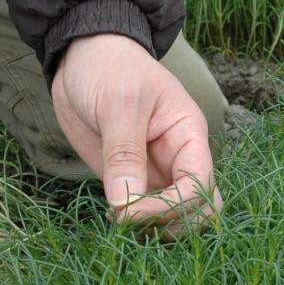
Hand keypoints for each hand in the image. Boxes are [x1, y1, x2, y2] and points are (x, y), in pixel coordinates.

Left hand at [52, 34, 222, 237]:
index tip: (129, 211)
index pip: (199, 186)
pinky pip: (148, 214)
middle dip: (168, 223)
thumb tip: (125, 203)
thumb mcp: (117, 104)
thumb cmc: (109, 68)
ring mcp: (157, 172)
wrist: (84, 56)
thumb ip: (123, 153)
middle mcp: (180, 158)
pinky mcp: (133, 179)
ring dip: (152, 228)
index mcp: (189, 135)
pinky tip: (112, 213)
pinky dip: (136, 224)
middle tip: (127, 219)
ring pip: (177, 218)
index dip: (170, 207)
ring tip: (117, 218)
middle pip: (199, 210)